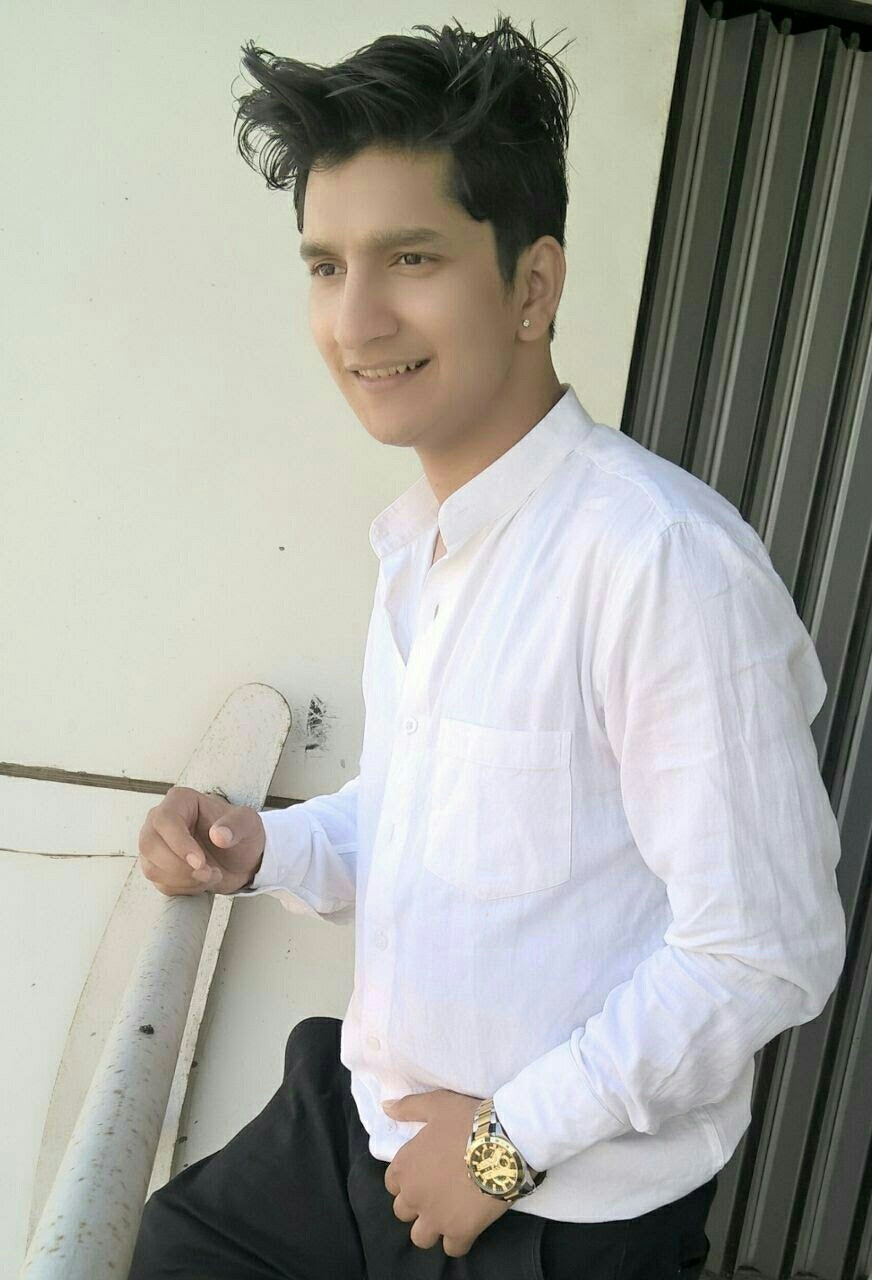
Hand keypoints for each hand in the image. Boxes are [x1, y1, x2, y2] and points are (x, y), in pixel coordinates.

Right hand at [138, 785, 265, 896]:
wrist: (241, 859)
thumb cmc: (241, 834)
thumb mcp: (248, 823)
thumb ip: (236, 825)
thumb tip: (218, 835)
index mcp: (180, 801)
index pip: (165, 820)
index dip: (179, 844)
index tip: (199, 862)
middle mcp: (161, 821)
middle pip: (149, 845)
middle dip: (179, 866)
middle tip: (208, 872)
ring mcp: (156, 845)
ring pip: (152, 868)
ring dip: (184, 879)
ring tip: (211, 874)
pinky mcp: (157, 867)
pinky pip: (160, 884)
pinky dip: (184, 888)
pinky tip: (203, 881)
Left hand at [382, 1089, 510, 1257]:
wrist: (503, 1142)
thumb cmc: (467, 1121)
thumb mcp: (437, 1104)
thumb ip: (409, 1107)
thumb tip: (385, 1107)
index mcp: (405, 1166)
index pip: (392, 1183)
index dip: (408, 1179)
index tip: (424, 1174)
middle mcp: (414, 1195)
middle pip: (403, 1211)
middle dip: (417, 1204)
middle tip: (438, 1193)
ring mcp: (435, 1217)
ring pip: (420, 1237)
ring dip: (432, 1227)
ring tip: (448, 1215)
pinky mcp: (459, 1231)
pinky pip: (452, 1249)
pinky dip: (458, 1240)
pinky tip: (467, 1226)